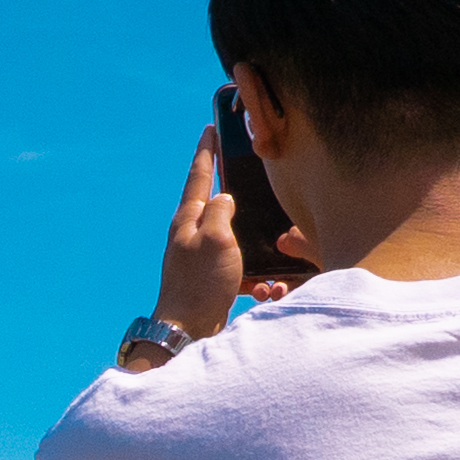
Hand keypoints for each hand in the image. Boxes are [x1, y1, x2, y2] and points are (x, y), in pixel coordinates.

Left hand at [152, 124, 253, 343]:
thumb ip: (220, 212)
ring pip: (234, 242)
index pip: (199, 176)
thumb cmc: (200, 283)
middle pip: (215, 206)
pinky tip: (265, 290)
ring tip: (272, 257)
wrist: (189, 331)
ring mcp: (201, 260)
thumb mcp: (215, 238)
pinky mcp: (212, 282)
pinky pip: (241, 272)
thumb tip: (225, 198)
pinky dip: (256, 278)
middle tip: (247, 177)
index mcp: (188, 220)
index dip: (207, 151)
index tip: (210, 129)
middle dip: (235, 195)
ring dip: (255, 249)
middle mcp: (191, 236)